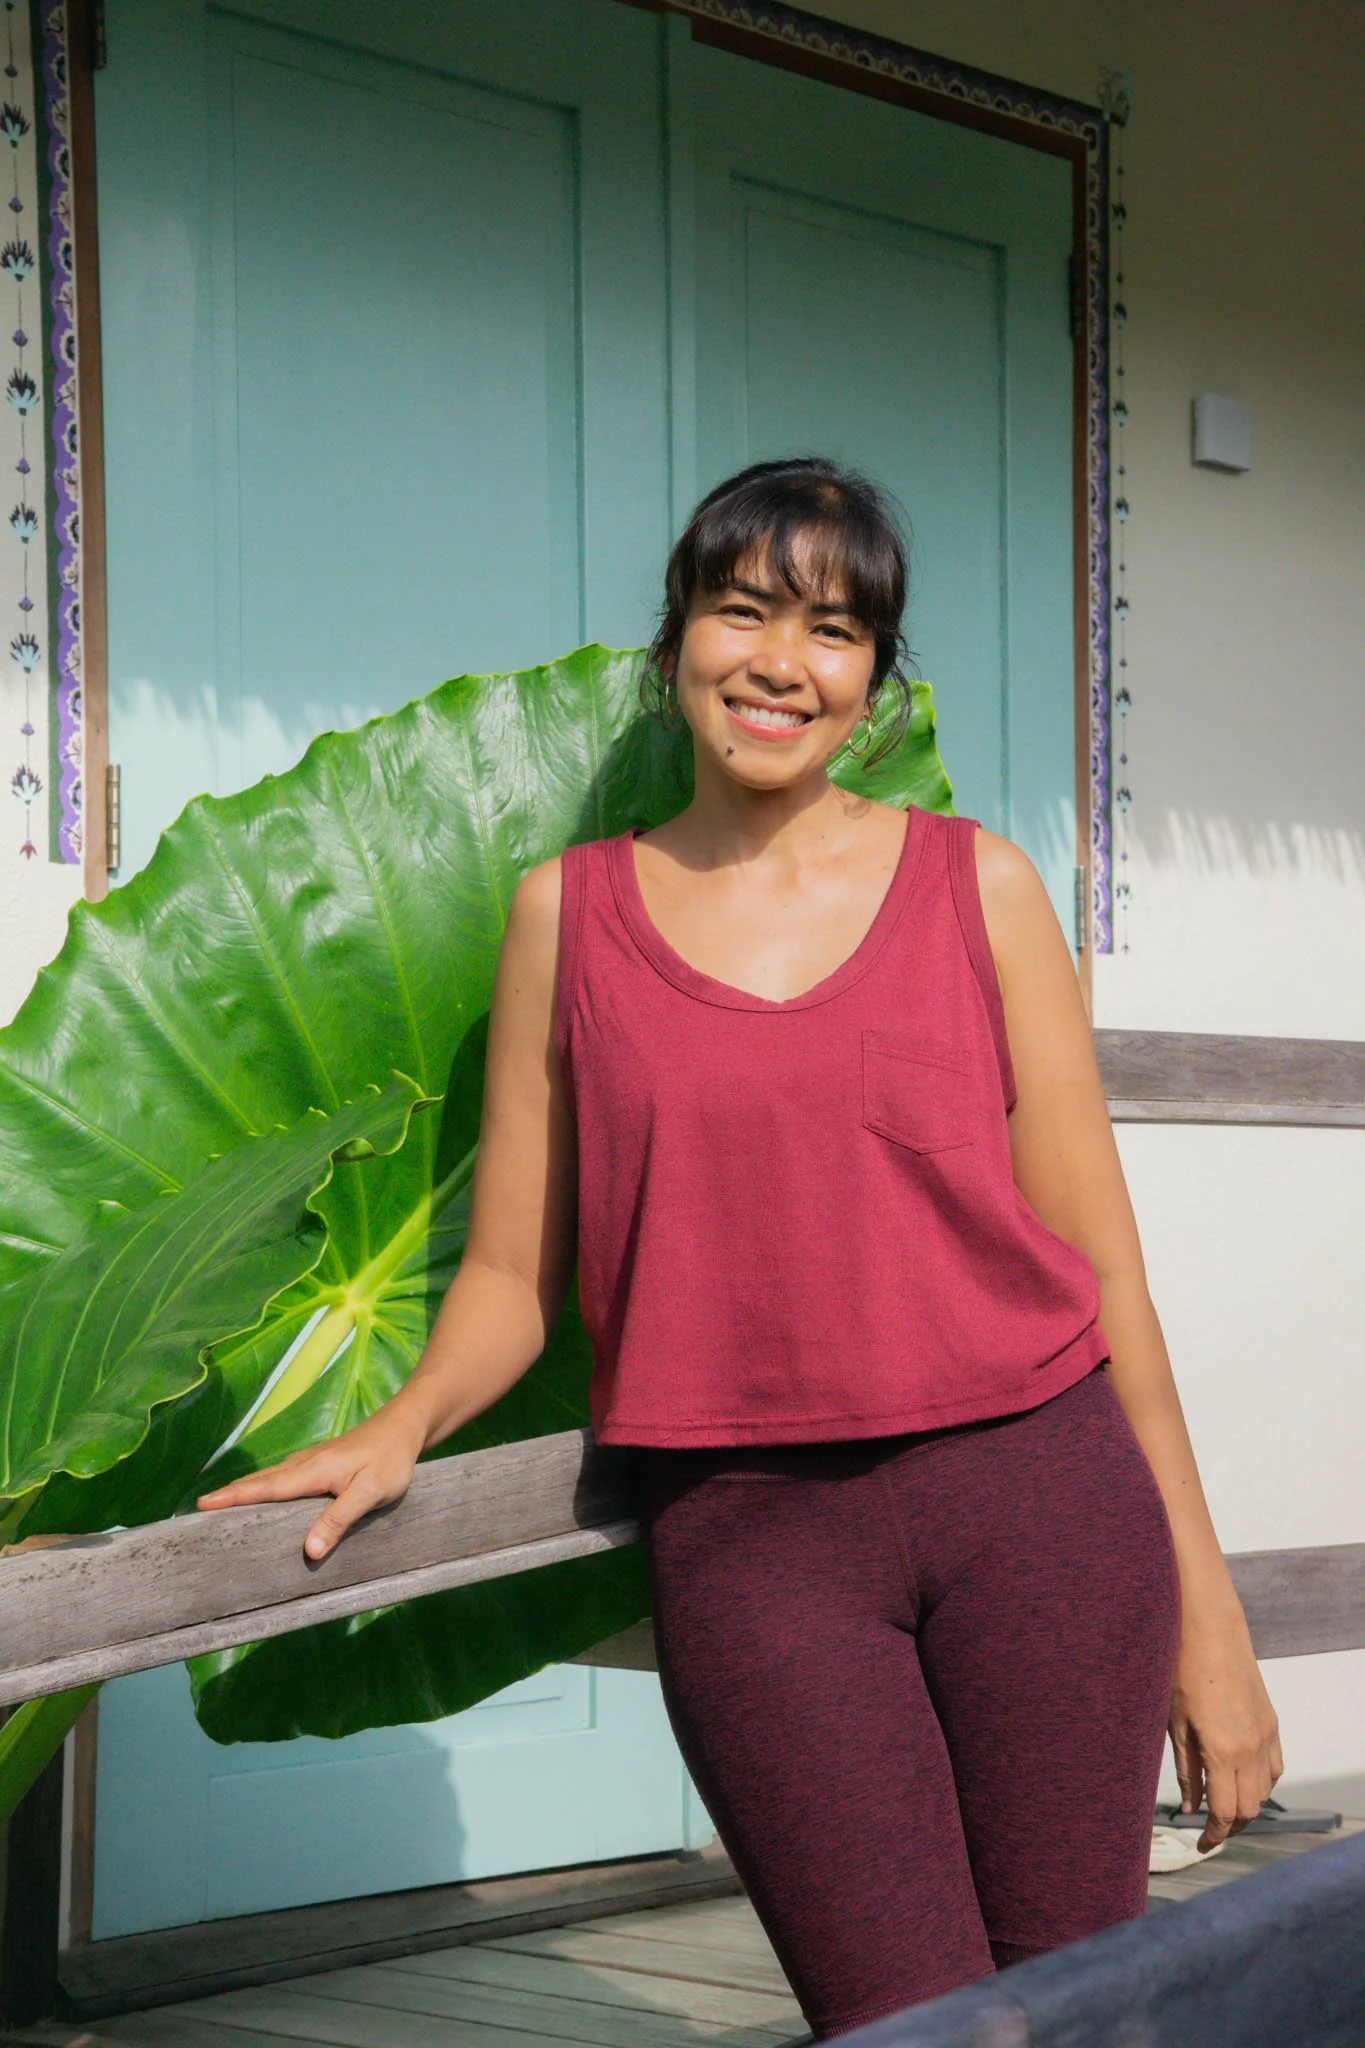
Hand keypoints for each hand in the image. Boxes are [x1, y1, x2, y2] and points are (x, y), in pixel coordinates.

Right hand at [197, 1402, 427, 1559]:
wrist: (404, 1426)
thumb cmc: (391, 1459)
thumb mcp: (372, 1492)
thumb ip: (340, 1518)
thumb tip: (309, 1551)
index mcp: (312, 1471)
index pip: (265, 1488)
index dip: (234, 1497)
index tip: (202, 1505)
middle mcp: (304, 1463)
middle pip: (259, 1482)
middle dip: (228, 1495)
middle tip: (197, 1510)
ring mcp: (310, 1461)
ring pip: (268, 1479)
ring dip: (243, 1491)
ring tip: (217, 1508)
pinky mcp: (318, 1463)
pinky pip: (281, 1478)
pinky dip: (261, 1487)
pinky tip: (258, 1498)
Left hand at [1168, 1604, 1283, 1852]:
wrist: (1210, 1628)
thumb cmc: (1182, 1670)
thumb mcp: (1175, 1724)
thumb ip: (1186, 1769)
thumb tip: (1191, 1807)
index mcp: (1224, 1752)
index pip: (1225, 1812)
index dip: (1213, 1834)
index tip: (1200, 1843)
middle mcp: (1251, 1749)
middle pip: (1248, 1809)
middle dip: (1228, 1826)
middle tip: (1207, 1830)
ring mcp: (1266, 1735)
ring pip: (1264, 1791)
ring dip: (1245, 1805)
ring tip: (1220, 1806)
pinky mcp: (1271, 1722)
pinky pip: (1274, 1767)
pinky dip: (1261, 1783)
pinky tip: (1241, 1780)